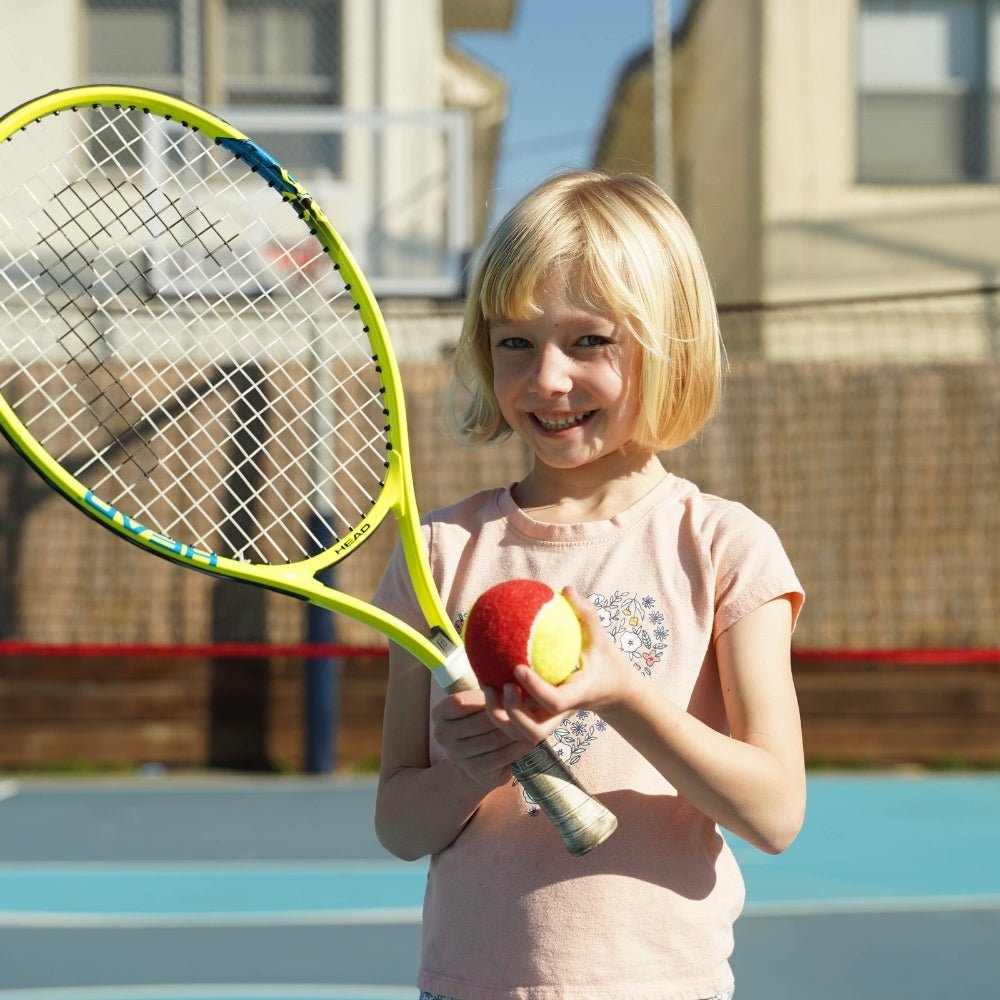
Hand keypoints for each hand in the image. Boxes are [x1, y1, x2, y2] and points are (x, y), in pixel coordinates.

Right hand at [430, 688, 537, 789]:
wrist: (478, 757)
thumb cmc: (481, 719)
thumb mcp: (478, 702)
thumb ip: (488, 692)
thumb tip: (514, 677)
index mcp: (440, 712)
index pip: (460, 702)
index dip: (485, 698)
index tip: (509, 689)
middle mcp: (442, 734)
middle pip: (480, 721)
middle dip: (508, 712)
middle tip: (532, 703)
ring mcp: (456, 754)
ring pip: (493, 738)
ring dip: (517, 730)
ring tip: (535, 720)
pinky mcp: (473, 770)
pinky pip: (501, 756)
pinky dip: (518, 747)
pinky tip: (531, 739)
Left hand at [483, 586, 642, 744]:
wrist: (612, 690)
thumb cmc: (604, 660)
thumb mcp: (600, 637)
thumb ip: (586, 614)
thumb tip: (565, 589)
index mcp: (576, 695)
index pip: (555, 702)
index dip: (534, 689)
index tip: (518, 667)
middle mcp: (560, 715)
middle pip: (533, 731)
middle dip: (513, 713)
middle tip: (502, 686)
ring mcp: (548, 720)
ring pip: (519, 733)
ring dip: (499, 716)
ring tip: (488, 688)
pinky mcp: (538, 718)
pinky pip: (513, 722)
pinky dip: (497, 710)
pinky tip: (485, 683)